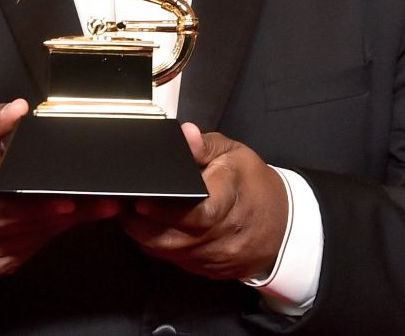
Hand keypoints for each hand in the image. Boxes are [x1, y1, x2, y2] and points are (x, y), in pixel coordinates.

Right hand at [0, 99, 118, 278]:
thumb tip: (18, 108)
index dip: (31, 209)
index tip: (65, 201)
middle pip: (18, 229)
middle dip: (60, 215)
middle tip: (98, 201)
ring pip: (28, 243)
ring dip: (63, 226)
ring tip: (97, 208)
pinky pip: (28, 253)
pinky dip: (52, 235)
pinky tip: (73, 220)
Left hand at [120, 123, 288, 280]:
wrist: (282, 226)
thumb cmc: (254, 185)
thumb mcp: (235, 154)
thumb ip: (205, 145)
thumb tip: (185, 134)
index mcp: (229, 203)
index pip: (195, 214)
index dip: (164, 210)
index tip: (139, 199)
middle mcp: (221, 237)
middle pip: (171, 239)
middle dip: (139, 222)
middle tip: (122, 202)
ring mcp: (212, 258)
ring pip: (166, 253)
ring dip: (144, 234)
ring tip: (131, 211)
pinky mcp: (206, 271)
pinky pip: (173, 261)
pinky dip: (158, 245)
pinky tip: (151, 227)